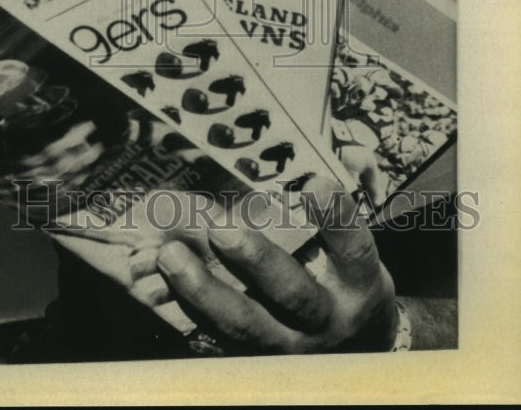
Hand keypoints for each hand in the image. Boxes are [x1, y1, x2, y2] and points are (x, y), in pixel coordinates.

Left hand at [155, 176, 397, 353]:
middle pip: (293, 295)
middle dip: (255, 260)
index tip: (313, 182)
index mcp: (358, 285)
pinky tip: (163, 283)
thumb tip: (308, 163)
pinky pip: (217, 340)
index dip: (335, 217)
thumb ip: (332, 211)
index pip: (354, 249)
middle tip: (220, 228)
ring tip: (171, 256)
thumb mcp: (353, 249)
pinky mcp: (256, 360)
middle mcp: (327, 320)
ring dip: (204, 291)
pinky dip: (188, 311)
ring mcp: (290, 348)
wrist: (355, 346)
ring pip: (245, 326)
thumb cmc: (344, 278)